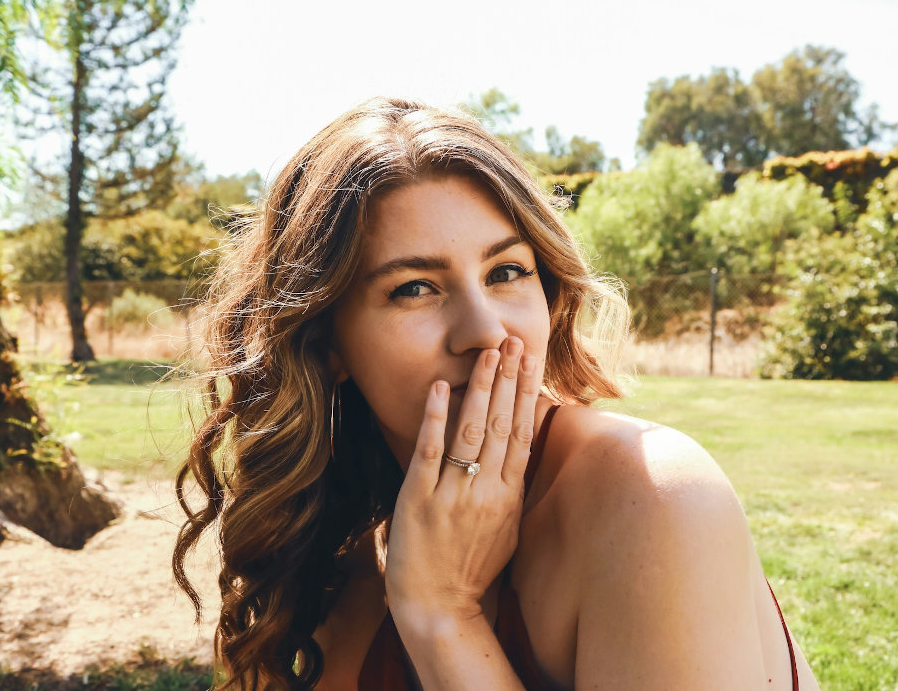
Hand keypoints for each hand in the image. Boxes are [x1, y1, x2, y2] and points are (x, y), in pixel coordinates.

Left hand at [384, 337, 541, 626]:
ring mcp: (453, 494)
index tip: (531, 361)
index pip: (521, 434)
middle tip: (514, 341)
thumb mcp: (506, 530)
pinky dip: (436, 418)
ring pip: (471, 431)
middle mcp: (486, 491)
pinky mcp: (418, 499)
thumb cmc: (472, 569)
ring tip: (489, 353)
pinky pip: (430, 452)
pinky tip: (443, 386)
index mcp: (508, 496)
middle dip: (508, 379)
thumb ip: (512, 488)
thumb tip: (520, 449)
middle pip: (500, 424)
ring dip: (482, 388)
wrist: (440, 608)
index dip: (526, 394)